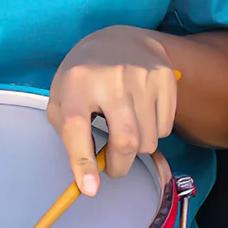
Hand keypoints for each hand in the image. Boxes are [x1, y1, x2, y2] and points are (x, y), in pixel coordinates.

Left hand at [47, 26, 177, 195]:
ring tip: (127, 134)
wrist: (117, 38)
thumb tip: (89, 180)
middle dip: (120, 166)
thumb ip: (70, 137)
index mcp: (77, 86)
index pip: (77, 129)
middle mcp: (112, 78)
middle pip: (126, 140)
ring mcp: (143, 75)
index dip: (83, 162)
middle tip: (114, 167)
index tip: (90, 189)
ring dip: (138, 149)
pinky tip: (143, 117)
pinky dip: (155, 133)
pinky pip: (166, 126)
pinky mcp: (165, 76)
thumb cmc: (82, 78)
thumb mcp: (61, 101)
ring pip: (149, 138)